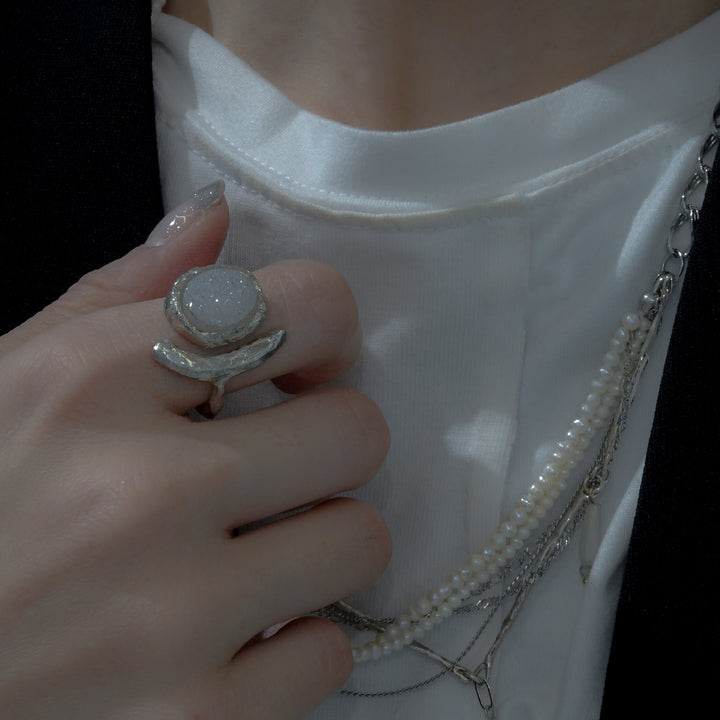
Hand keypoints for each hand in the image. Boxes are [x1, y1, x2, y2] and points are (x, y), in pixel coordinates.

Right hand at [0, 184, 390, 718]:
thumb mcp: (6, 379)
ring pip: (360, 541)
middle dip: (325, 441)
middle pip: (356, 430)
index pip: (306, 306)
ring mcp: (172, 620)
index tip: (304, 363)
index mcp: (89, 382)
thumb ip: (120, 292)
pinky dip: (292, 643)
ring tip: (249, 553)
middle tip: (276, 465)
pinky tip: (227, 634)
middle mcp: (141, 493)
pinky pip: (328, 655)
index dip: (326, 328)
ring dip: (317, 541)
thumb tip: (217, 215)